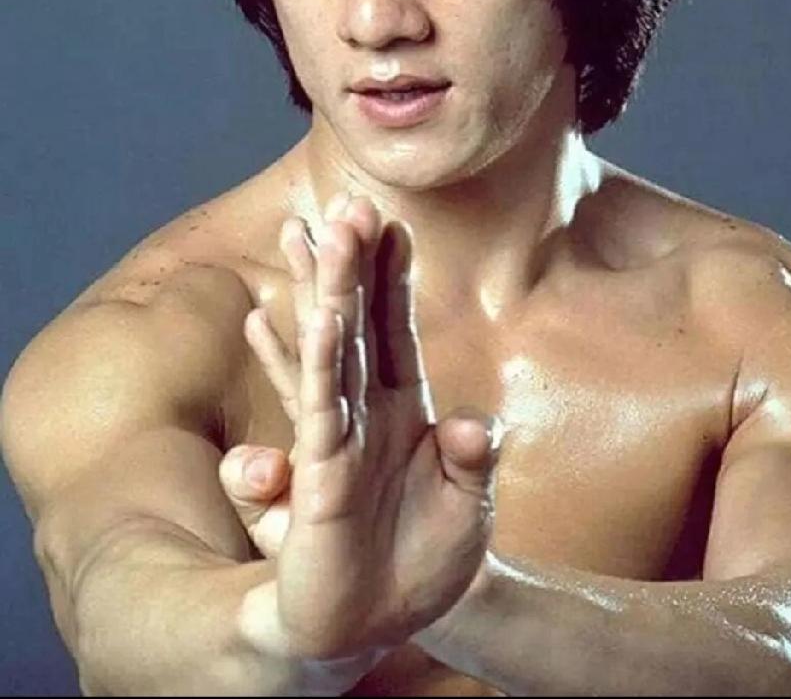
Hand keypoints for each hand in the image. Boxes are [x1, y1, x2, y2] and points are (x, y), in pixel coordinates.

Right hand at [219, 192, 502, 659]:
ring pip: (331, 350)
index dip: (393, 276)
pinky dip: (308, 363)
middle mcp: (365, 412)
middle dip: (350, 262)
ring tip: (307, 235)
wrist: (391, 625)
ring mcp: (340, 440)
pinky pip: (316, 410)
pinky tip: (283, 319)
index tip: (391, 220)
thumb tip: (470, 424)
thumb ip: (470, 459)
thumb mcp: (468, 506)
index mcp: (403, 408)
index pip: (396, 327)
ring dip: (323, 291)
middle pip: (356, 322)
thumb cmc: (428, 563)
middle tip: (344, 202)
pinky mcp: (319, 480)